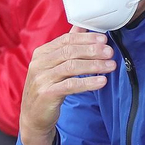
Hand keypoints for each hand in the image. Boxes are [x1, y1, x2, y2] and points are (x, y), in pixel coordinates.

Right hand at [18, 28, 117, 144]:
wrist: (33, 117)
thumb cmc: (47, 88)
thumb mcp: (53, 66)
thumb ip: (66, 46)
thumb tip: (82, 27)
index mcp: (41, 53)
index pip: (66, 40)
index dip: (86, 39)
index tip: (104, 40)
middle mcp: (39, 64)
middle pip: (69, 51)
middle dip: (92, 50)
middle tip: (110, 52)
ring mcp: (41, 79)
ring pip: (71, 67)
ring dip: (94, 65)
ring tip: (110, 66)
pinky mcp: (47, 94)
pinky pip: (70, 85)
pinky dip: (88, 82)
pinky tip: (102, 82)